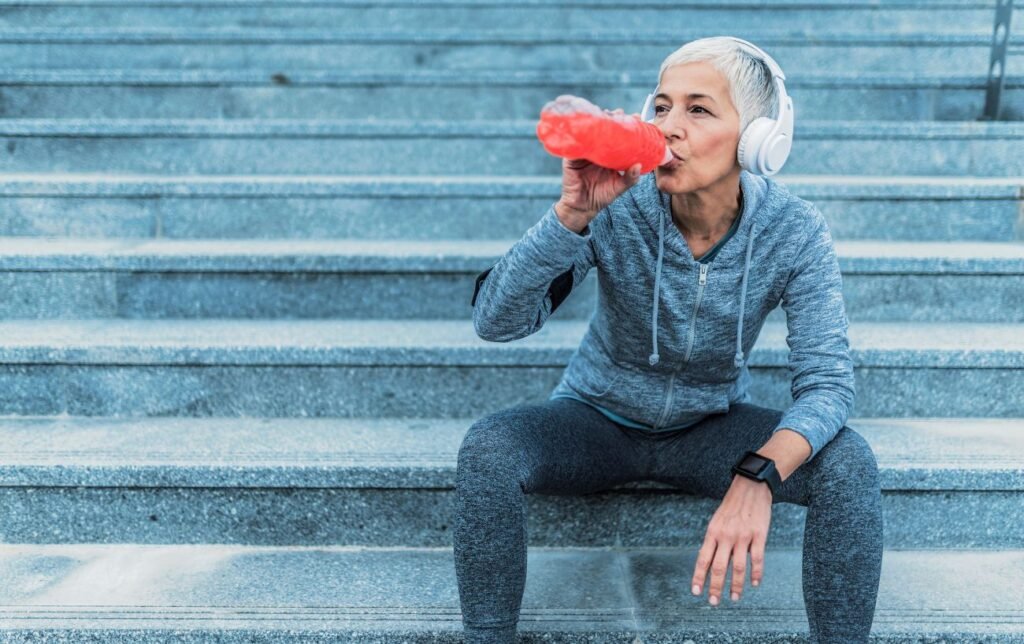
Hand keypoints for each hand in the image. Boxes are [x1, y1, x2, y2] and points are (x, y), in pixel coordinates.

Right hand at [554, 110, 647, 228]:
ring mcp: (584, 151)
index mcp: (609, 154)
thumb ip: (630, 178)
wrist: (582, 207)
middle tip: (620, 113)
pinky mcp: (572, 156)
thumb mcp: (619, 187)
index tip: (635, 117)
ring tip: (606, 114)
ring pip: (590, 132)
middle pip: (604, 129)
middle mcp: (597, 150)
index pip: (618, 135)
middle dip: (612, 118)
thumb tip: (638, 166)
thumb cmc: (601, 196)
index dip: (626, 125)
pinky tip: (586, 127)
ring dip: (597, 121)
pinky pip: (575, 143)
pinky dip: (580, 134)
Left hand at [691, 474, 771, 605]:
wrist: (750, 486)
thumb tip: (710, 562)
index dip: (699, 577)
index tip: (696, 592)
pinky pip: (757, 559)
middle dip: (715, 587)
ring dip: (736, 585)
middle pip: (719, 567)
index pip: (703, 559)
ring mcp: (743, 536)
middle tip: (713, 602)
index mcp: (713, 532)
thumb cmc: (732, 505)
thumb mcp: (717, 521)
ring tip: (734, 598)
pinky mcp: (759, 535)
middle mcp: (726, 536)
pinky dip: (756, 574)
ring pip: (738, 567)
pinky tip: (755, 584)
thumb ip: (714, 540)